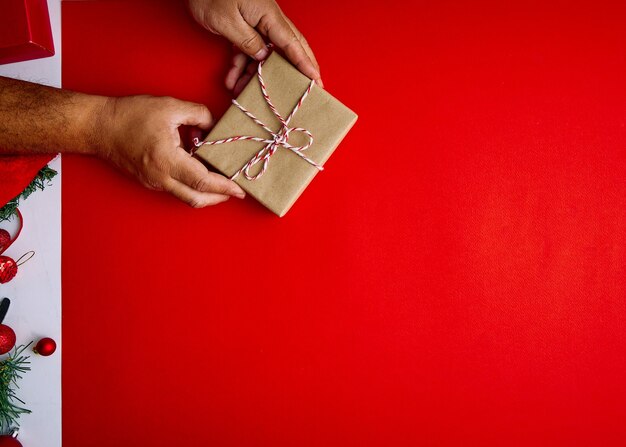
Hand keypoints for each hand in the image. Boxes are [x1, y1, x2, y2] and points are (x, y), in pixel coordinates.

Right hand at [97, 95, 245, 206]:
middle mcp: (160, 177)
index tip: (239, 189)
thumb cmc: (130, 115)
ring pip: (186, 197)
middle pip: (196, 198)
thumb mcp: (170, 107)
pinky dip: (191, 186)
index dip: (224, 186)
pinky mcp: (149, 181)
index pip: (202, 181)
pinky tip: (200, 173)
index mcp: (167, 160)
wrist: (98, 126)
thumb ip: (198, 114)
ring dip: (206, 193)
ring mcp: (153, 182)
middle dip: (219, 197)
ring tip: (221, 183)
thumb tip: (213, 126)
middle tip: (235, 191)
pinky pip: (175, 189)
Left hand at [187, 0, 321, 92]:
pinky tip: (231, 79)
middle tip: (303, 91)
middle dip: (293, 71)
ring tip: (242, 92)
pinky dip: (239, 65)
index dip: (306, 64)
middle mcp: (266, 18)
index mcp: (268, 15)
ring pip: (262, 54)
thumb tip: (264, 57)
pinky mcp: (243, 24)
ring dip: (253, 74)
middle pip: (286, 49)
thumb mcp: (227, 22)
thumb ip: (248, 41)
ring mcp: (255, 21)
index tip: (317, 81)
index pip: (293, 44)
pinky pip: (247, 49)